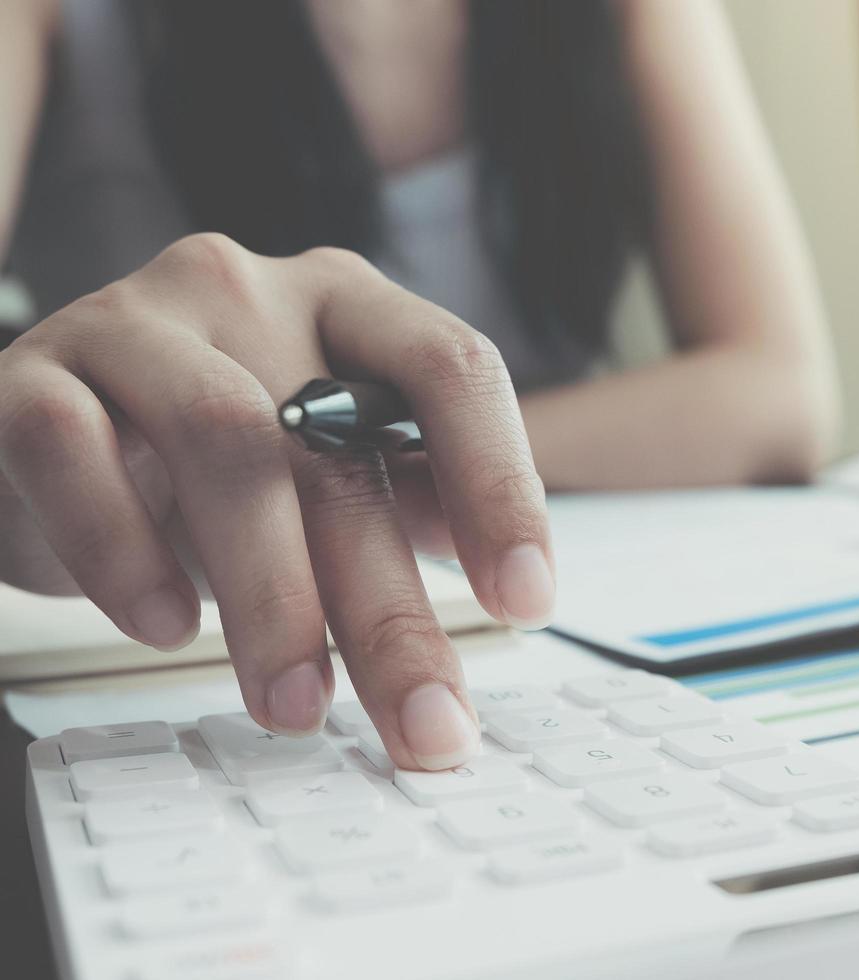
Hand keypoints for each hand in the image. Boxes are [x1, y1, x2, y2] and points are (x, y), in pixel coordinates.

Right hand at [0, 234, 555, 768]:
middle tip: (428, 724)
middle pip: (342, 444)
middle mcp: (250, 291)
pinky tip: (168, 626)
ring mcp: (136, 322)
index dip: (500, 485)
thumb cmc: (206, 455)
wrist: (40, 433)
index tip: (527, 600)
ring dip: (272, 596)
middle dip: (393, 610)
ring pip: (223, 439)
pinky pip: (76, 453)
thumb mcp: (321, 464)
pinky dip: (127, 552)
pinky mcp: (30, 378)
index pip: (453, 369)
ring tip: (296, 703)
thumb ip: (408, 499)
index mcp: (346, 306)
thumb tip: (511, 582)